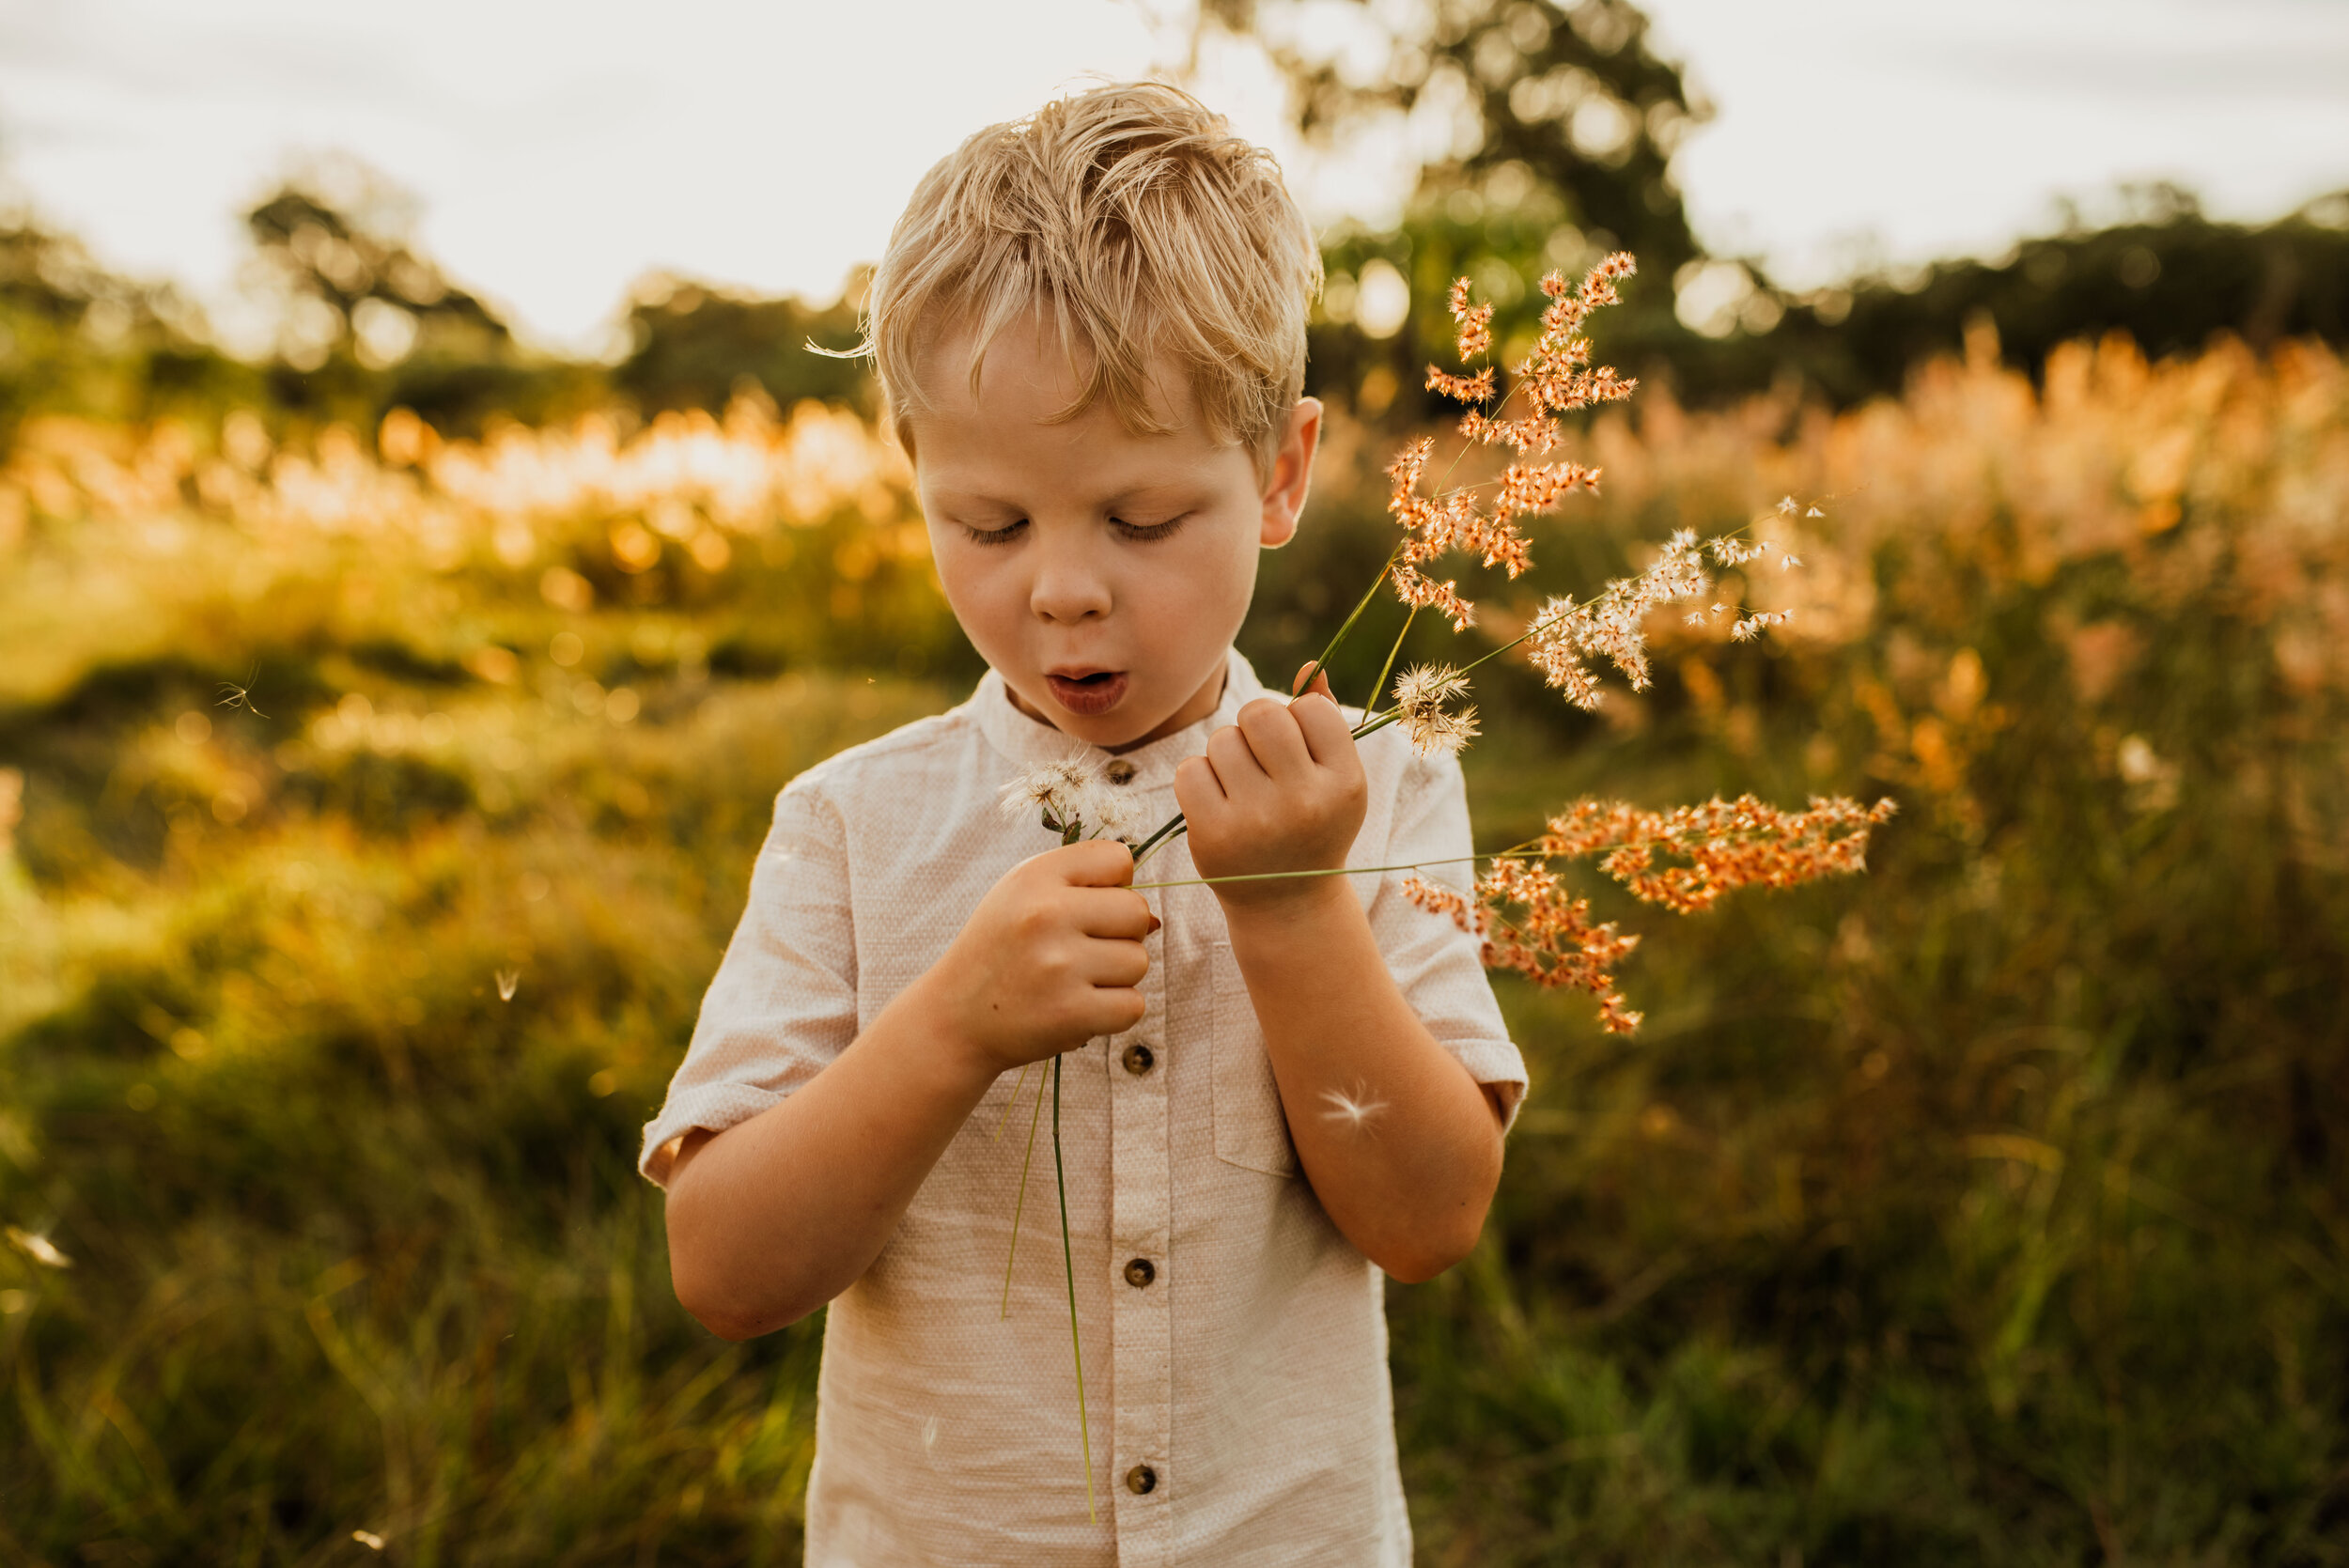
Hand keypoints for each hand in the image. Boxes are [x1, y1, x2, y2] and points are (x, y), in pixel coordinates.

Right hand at [920, 838, 1154, 1075]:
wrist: (956, 1018)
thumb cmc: (1001, 949)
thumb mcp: (1023, 895)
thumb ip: (1084, 886)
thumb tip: (1153, 919)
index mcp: (1035, 876)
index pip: (1119, 859)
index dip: (1113, 886)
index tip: (1085, 908)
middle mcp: (1046, 914)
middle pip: (1138, 912)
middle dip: (1122, 934)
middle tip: (1083, 950)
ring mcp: (1060, 966)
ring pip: (1139, 962)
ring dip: (1116, 976)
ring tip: (1074, 980)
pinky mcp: (1071, 1013)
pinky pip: (1133, 1005)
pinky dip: (1114, 1011)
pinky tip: (1079, 1007)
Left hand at [1174, 663, 1367, 911]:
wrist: (1286, 903)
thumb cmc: (1311, 826)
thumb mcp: (1334, 780)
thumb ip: (1324, 721)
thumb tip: (1306, 667)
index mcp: (1344, 783)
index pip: (1309, 709)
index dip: (1296, 720)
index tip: (1298, 751)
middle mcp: (1304, 802)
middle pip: (1259, 714)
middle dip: (1254, 726)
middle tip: (1259, 757)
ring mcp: (1256, 821)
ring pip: (1221, 740)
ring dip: (1225, 754)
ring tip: (1241, 786)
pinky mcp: (1213, 835)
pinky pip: (1190, 770)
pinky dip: (1198, 779)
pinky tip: (1216, 802)